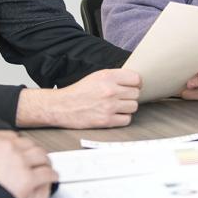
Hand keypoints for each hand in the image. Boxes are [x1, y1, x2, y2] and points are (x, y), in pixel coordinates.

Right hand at [0, 131, 57, 197]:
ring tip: (47, 165)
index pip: (12, 137)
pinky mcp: (27, 178)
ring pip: (40, 155)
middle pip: (28, 144)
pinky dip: (51, 175)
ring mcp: (19, 161)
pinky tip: (53, 177)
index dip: (19, 144)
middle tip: (36, 157)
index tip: (21, 149)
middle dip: (33, 151)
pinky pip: (45, 174)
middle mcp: (8, 147)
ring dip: (45, 161)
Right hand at [16, 68, 140, 128]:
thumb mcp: (96, 76)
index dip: (136, 83)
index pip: (137, 79)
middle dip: (129, 96)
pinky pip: (127, 119)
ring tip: (116, 106)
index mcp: (107, 76)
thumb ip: (115, 77)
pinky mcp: (106, 120)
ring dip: (127, 108)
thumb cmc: (79, 91)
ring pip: (134, 106)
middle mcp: (110, 90)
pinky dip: (122, 118)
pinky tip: (114, 115)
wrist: (61, 107)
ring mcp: (109, 106)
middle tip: (120, 98)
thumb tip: (135, 81)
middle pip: (136, 94)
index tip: (132, 87)